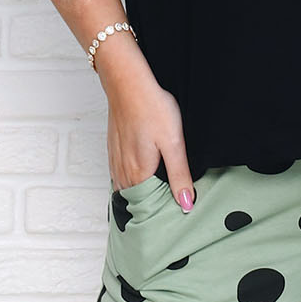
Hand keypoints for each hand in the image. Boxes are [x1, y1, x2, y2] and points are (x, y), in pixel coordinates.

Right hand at [98, 50, 194, 209]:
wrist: (128, 83)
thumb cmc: (151, 108)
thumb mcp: (173, 143)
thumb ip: (179, 176)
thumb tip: (186, 204)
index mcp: (139, 173)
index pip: (148, 207)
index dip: (160, 214)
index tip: (172, 218)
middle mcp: (123, 171)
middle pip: (136, 200)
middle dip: (149, 207)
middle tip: (165, 213)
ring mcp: (116, 160)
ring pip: (126, 188)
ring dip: (138, 196)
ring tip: (154, 201)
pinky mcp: (114, 149)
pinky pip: (119, 175)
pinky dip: (129, 182)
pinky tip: (139, 179)